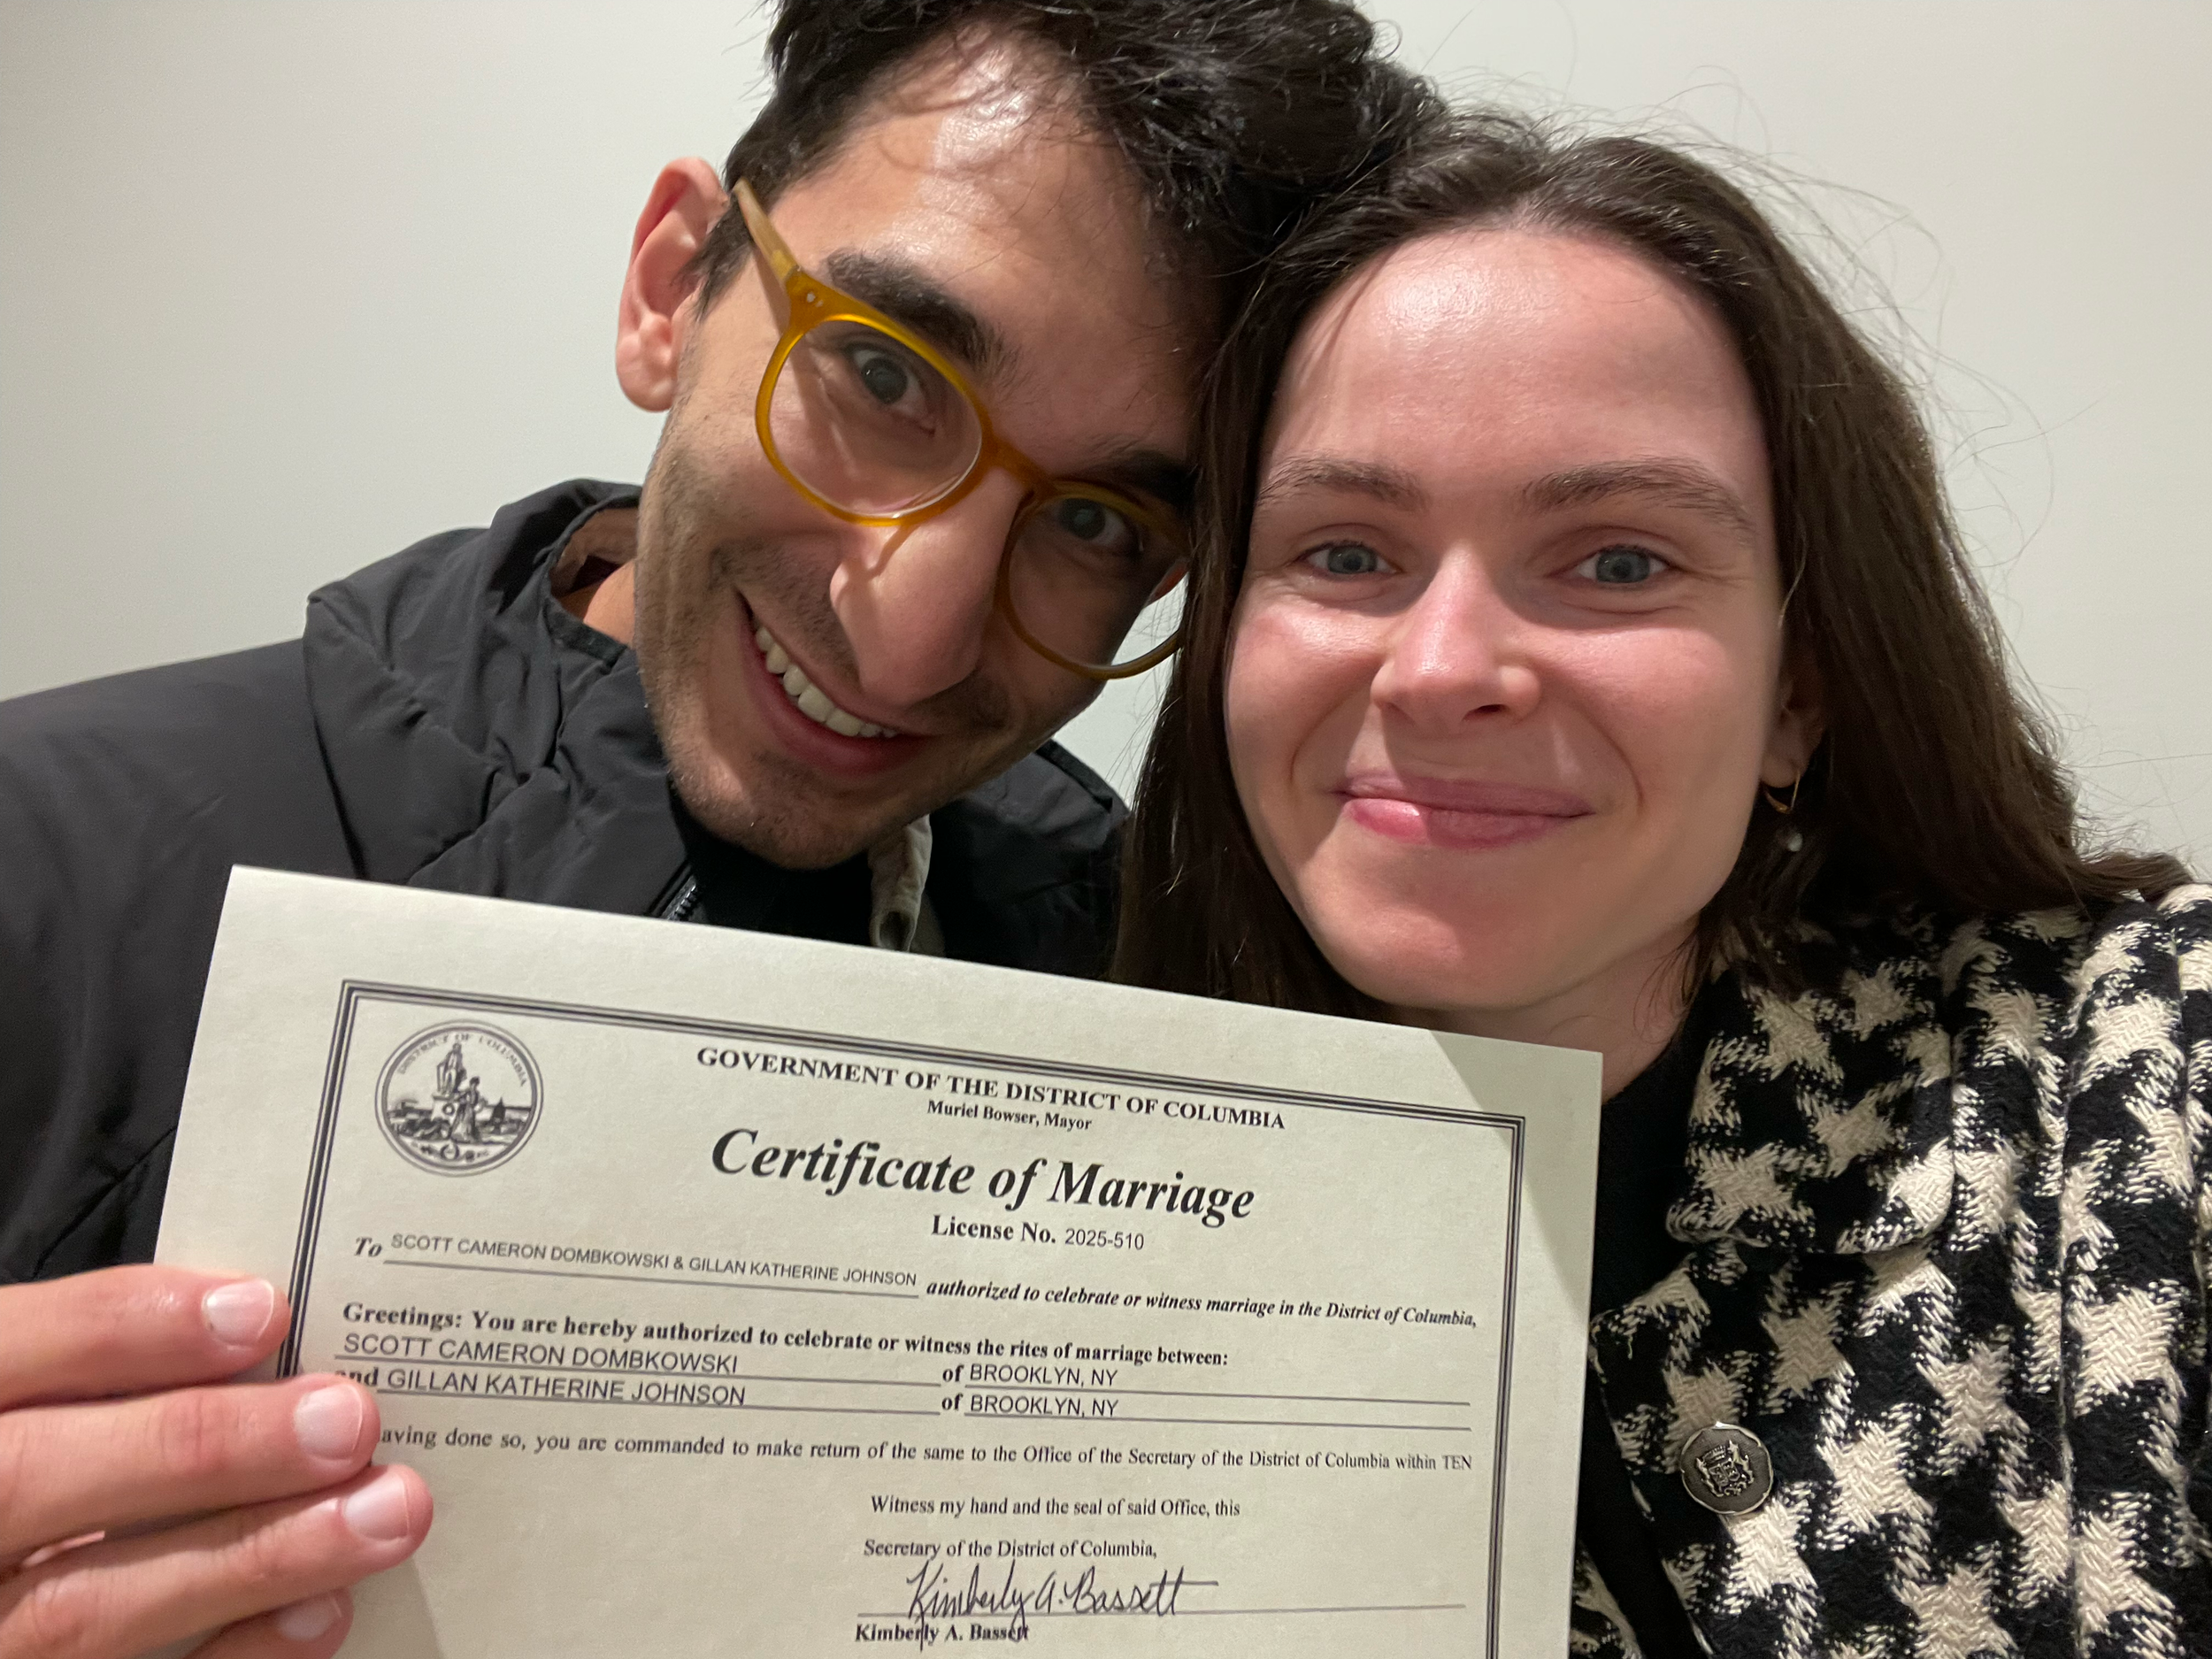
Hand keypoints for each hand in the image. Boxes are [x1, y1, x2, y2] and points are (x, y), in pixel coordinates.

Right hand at [0, 1266, 432, 1657]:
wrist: (14, 1594)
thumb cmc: (46, 1470)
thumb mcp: (43, 1409)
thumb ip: (106, 1380)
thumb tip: (268, 1336)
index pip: (11, 1354)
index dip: (128, 1329)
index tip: (261, 1311)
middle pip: (36, 1478)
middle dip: (203, 1444)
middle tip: (346, 1421)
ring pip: (82, 1608)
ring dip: (254, 1557)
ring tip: (385, 1512)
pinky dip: (233, 1656)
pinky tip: (324, 1612)